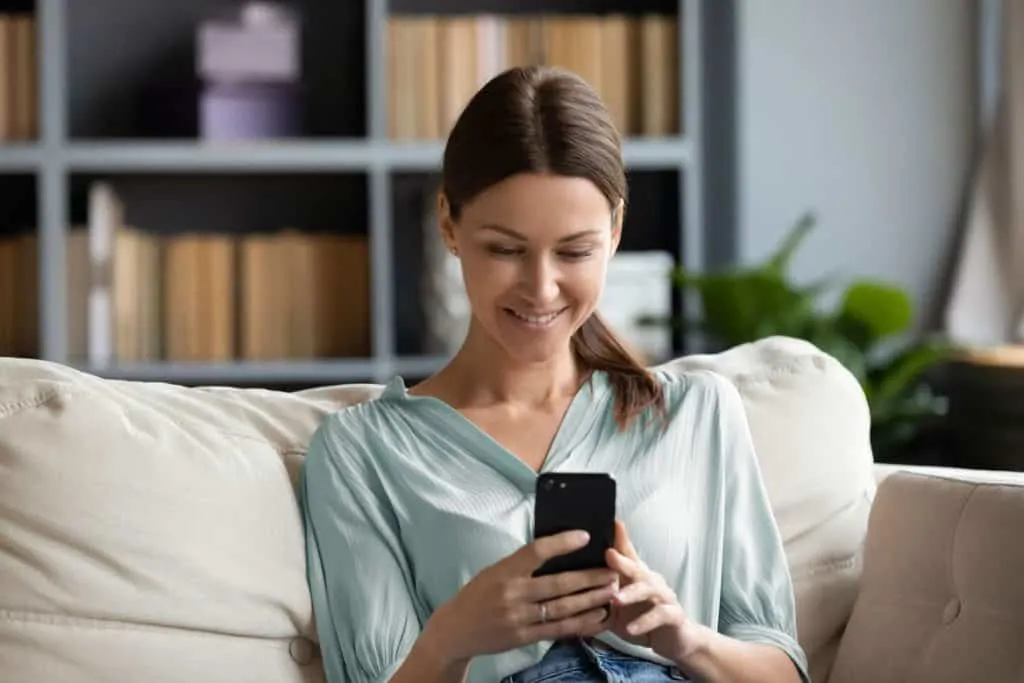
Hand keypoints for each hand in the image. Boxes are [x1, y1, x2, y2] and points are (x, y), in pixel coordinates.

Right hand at [424, 530, 617, 666]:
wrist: (456, 629)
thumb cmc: (478, 594)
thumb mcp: (494, 571)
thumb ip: (521, 564)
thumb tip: (555, 548)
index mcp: (504, 571)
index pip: (537, 551)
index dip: (562, 543)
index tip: (585, 536)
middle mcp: (512, 594)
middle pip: (558, 584)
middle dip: (589, 577)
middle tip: (612, 570)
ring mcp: (518, 618)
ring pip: (563, 608)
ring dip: (591, 599)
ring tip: (611, 590)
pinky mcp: (523, 637)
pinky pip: (557, 629)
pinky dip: (580, 623)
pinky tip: (597, 616)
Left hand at [605, 521, 705, 665]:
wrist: (673, 639)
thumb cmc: (640, 616)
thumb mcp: (617, 606)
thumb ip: (599, 595)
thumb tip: (569, 587)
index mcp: (636, 575)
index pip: (627, 553)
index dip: (620, 538)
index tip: (610, 522)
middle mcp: (650, 580)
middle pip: (637, 567)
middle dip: (622, 561)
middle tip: (608, 555)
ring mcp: (664, 596)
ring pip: (649, 589)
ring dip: (632, 593)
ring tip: (616, 599)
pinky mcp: (673, 615)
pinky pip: (660, 615)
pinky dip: (645, 622)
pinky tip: (631, 628)